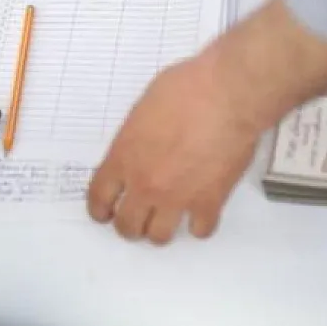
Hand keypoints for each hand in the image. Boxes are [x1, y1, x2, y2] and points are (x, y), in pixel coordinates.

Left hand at [86, 0, 326, 244]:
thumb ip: (135, 137)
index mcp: (124, 157)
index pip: (99, 198)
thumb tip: (139, 147)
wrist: (227, 95)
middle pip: (127, 225)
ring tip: (167, 219)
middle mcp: (145, 184)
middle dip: (129, 225)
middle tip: (137, 218)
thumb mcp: (143, 108)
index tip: (104, 213)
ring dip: (160, 229)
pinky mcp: (210, 201)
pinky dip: (199, 226)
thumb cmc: (186, 89)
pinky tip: (200, 214)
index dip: (100, 210)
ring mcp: (177, 197)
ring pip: (159, 237)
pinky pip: (200, 231)